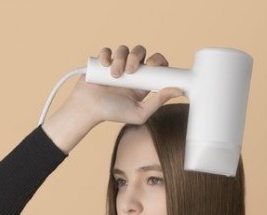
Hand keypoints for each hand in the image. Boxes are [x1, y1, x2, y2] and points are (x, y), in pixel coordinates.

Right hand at [61, 44, 182, 125]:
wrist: (88, 109)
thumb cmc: (113, 113)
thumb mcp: (139, 113)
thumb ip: (158, 102)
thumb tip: (178, 90)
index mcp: (143, 82)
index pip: (157, 64)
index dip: (158, 60)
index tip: (152, 65)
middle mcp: (131, 71)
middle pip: (141, 51)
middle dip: (137, 57)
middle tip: (131, 69)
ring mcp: (116, 64)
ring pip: (124, 49)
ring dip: (120, 59)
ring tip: (114, 75)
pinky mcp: (102, 61)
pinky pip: (108, 50)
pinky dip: (107, 55)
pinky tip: (105, 66)